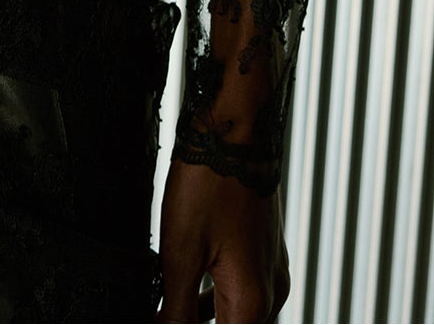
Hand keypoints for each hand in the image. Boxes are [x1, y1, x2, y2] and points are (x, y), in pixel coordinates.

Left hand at [157, 158, 290, 321]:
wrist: (238, 128)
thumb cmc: (211, 184)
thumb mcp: (181, 254)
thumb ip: (175, 311)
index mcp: (252, 303)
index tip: (163, 320)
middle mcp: (271, 291)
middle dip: (193, 321)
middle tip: (162, 312)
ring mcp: (271, 268)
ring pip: (235, 311)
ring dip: (201, 315)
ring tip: (166, 307)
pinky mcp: (263, 249)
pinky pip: (240, 287)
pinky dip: (212, 295)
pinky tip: (185, 289)